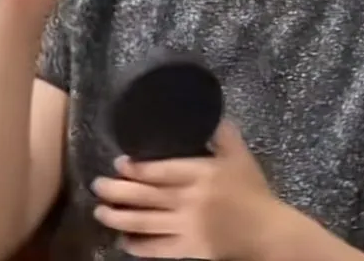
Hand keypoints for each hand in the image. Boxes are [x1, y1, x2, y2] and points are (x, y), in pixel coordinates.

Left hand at [92, 121, 312, 260]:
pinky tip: (123, 240)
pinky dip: (137, 245)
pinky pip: (156, 248)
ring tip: (100, 211)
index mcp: (202, 175)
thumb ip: (225, 137)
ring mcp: (186, 227)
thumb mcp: (242, 159)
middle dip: (117, 191)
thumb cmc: (254, 193)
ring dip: (118, 217)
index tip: (119, 163)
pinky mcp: (187, 249)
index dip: (136, 167)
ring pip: (144, 222)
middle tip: (98, 185)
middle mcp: (189, 200)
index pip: (160, 170)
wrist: (266, 232)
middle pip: (145, 196)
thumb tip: (212, 116)